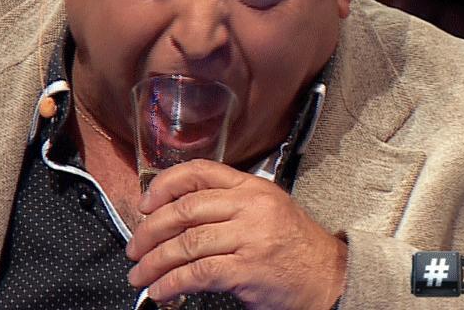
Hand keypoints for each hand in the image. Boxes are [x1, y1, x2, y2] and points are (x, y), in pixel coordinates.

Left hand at [126, 159, 346, 309]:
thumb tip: (175, 216)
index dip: (164, 185)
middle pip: (185, 209)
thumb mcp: (266, 208)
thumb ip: (227, 204)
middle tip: (134, 246)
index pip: (199, 172)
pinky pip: (198, 274)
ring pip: (187, 243)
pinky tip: (159, 291)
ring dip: (155, 261)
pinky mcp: (248, 269)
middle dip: (150, 230)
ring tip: (139, 273)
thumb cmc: (294, 245)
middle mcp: (250, 206)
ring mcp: (250, 237)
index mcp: (251, 187)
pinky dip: (172, 283)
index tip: (145, 203)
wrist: (329, 277)